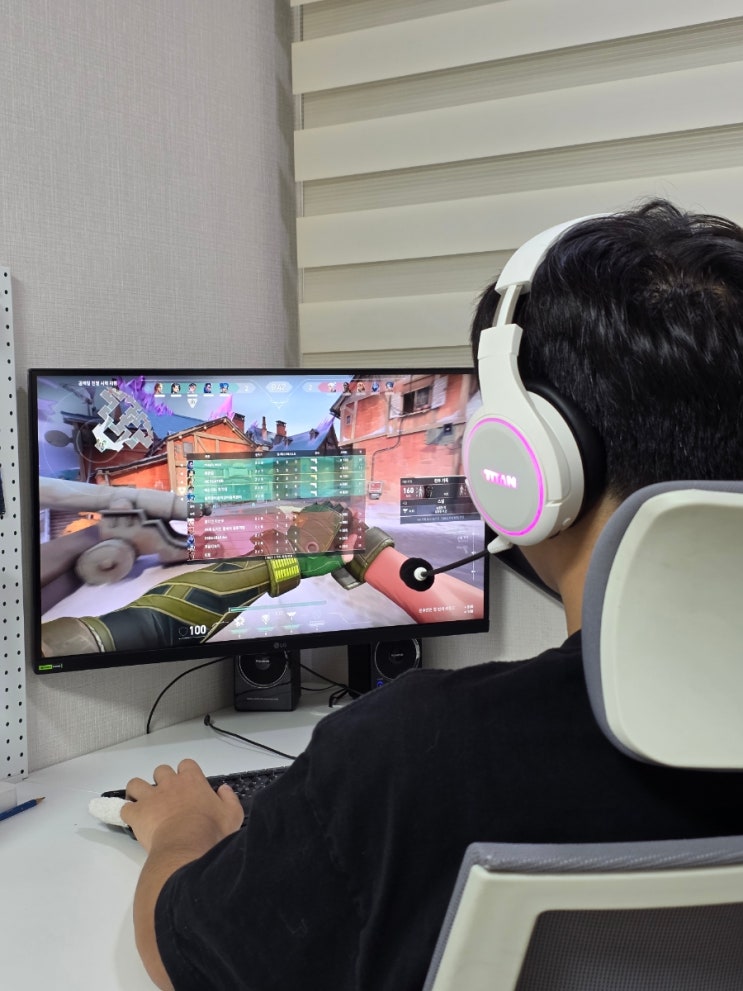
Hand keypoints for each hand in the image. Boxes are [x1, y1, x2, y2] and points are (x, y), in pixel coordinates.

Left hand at [121, 758, 243, 854]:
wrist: (187, 847)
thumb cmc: (211, 831)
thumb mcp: (232, 815)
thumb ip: (229, 799)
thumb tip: (224, 790)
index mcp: (192, 780)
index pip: (186, 764)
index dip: (186, 773)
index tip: (188, 786)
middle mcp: (169, 783)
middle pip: (160, 770)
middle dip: (162, 780)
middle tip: (167, 797)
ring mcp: (150, 797)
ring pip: (136, 784)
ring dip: (138, 791)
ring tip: (143, 803)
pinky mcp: (137, 813)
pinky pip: (125, 808)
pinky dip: (128, 813)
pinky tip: (133, 821)